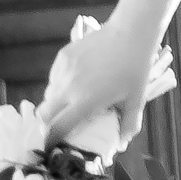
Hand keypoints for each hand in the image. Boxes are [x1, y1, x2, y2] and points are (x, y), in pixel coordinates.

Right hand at [36, 19, 161, 153]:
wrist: (130, 32)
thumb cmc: (135, 68)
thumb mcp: (136, 99)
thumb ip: (129, 125)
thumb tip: (121, 144)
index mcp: (85, 102)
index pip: (58, 128)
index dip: (51, 141)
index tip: (52, 146)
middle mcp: (69, 87)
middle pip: (43, 114)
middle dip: (47, 124)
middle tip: (59, 126)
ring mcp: (64, 70)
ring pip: (48, 94)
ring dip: (55, 104)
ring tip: (71, 103)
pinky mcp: (63, 56)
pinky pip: (54, 77)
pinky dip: (59, 85)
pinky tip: (76, 82)